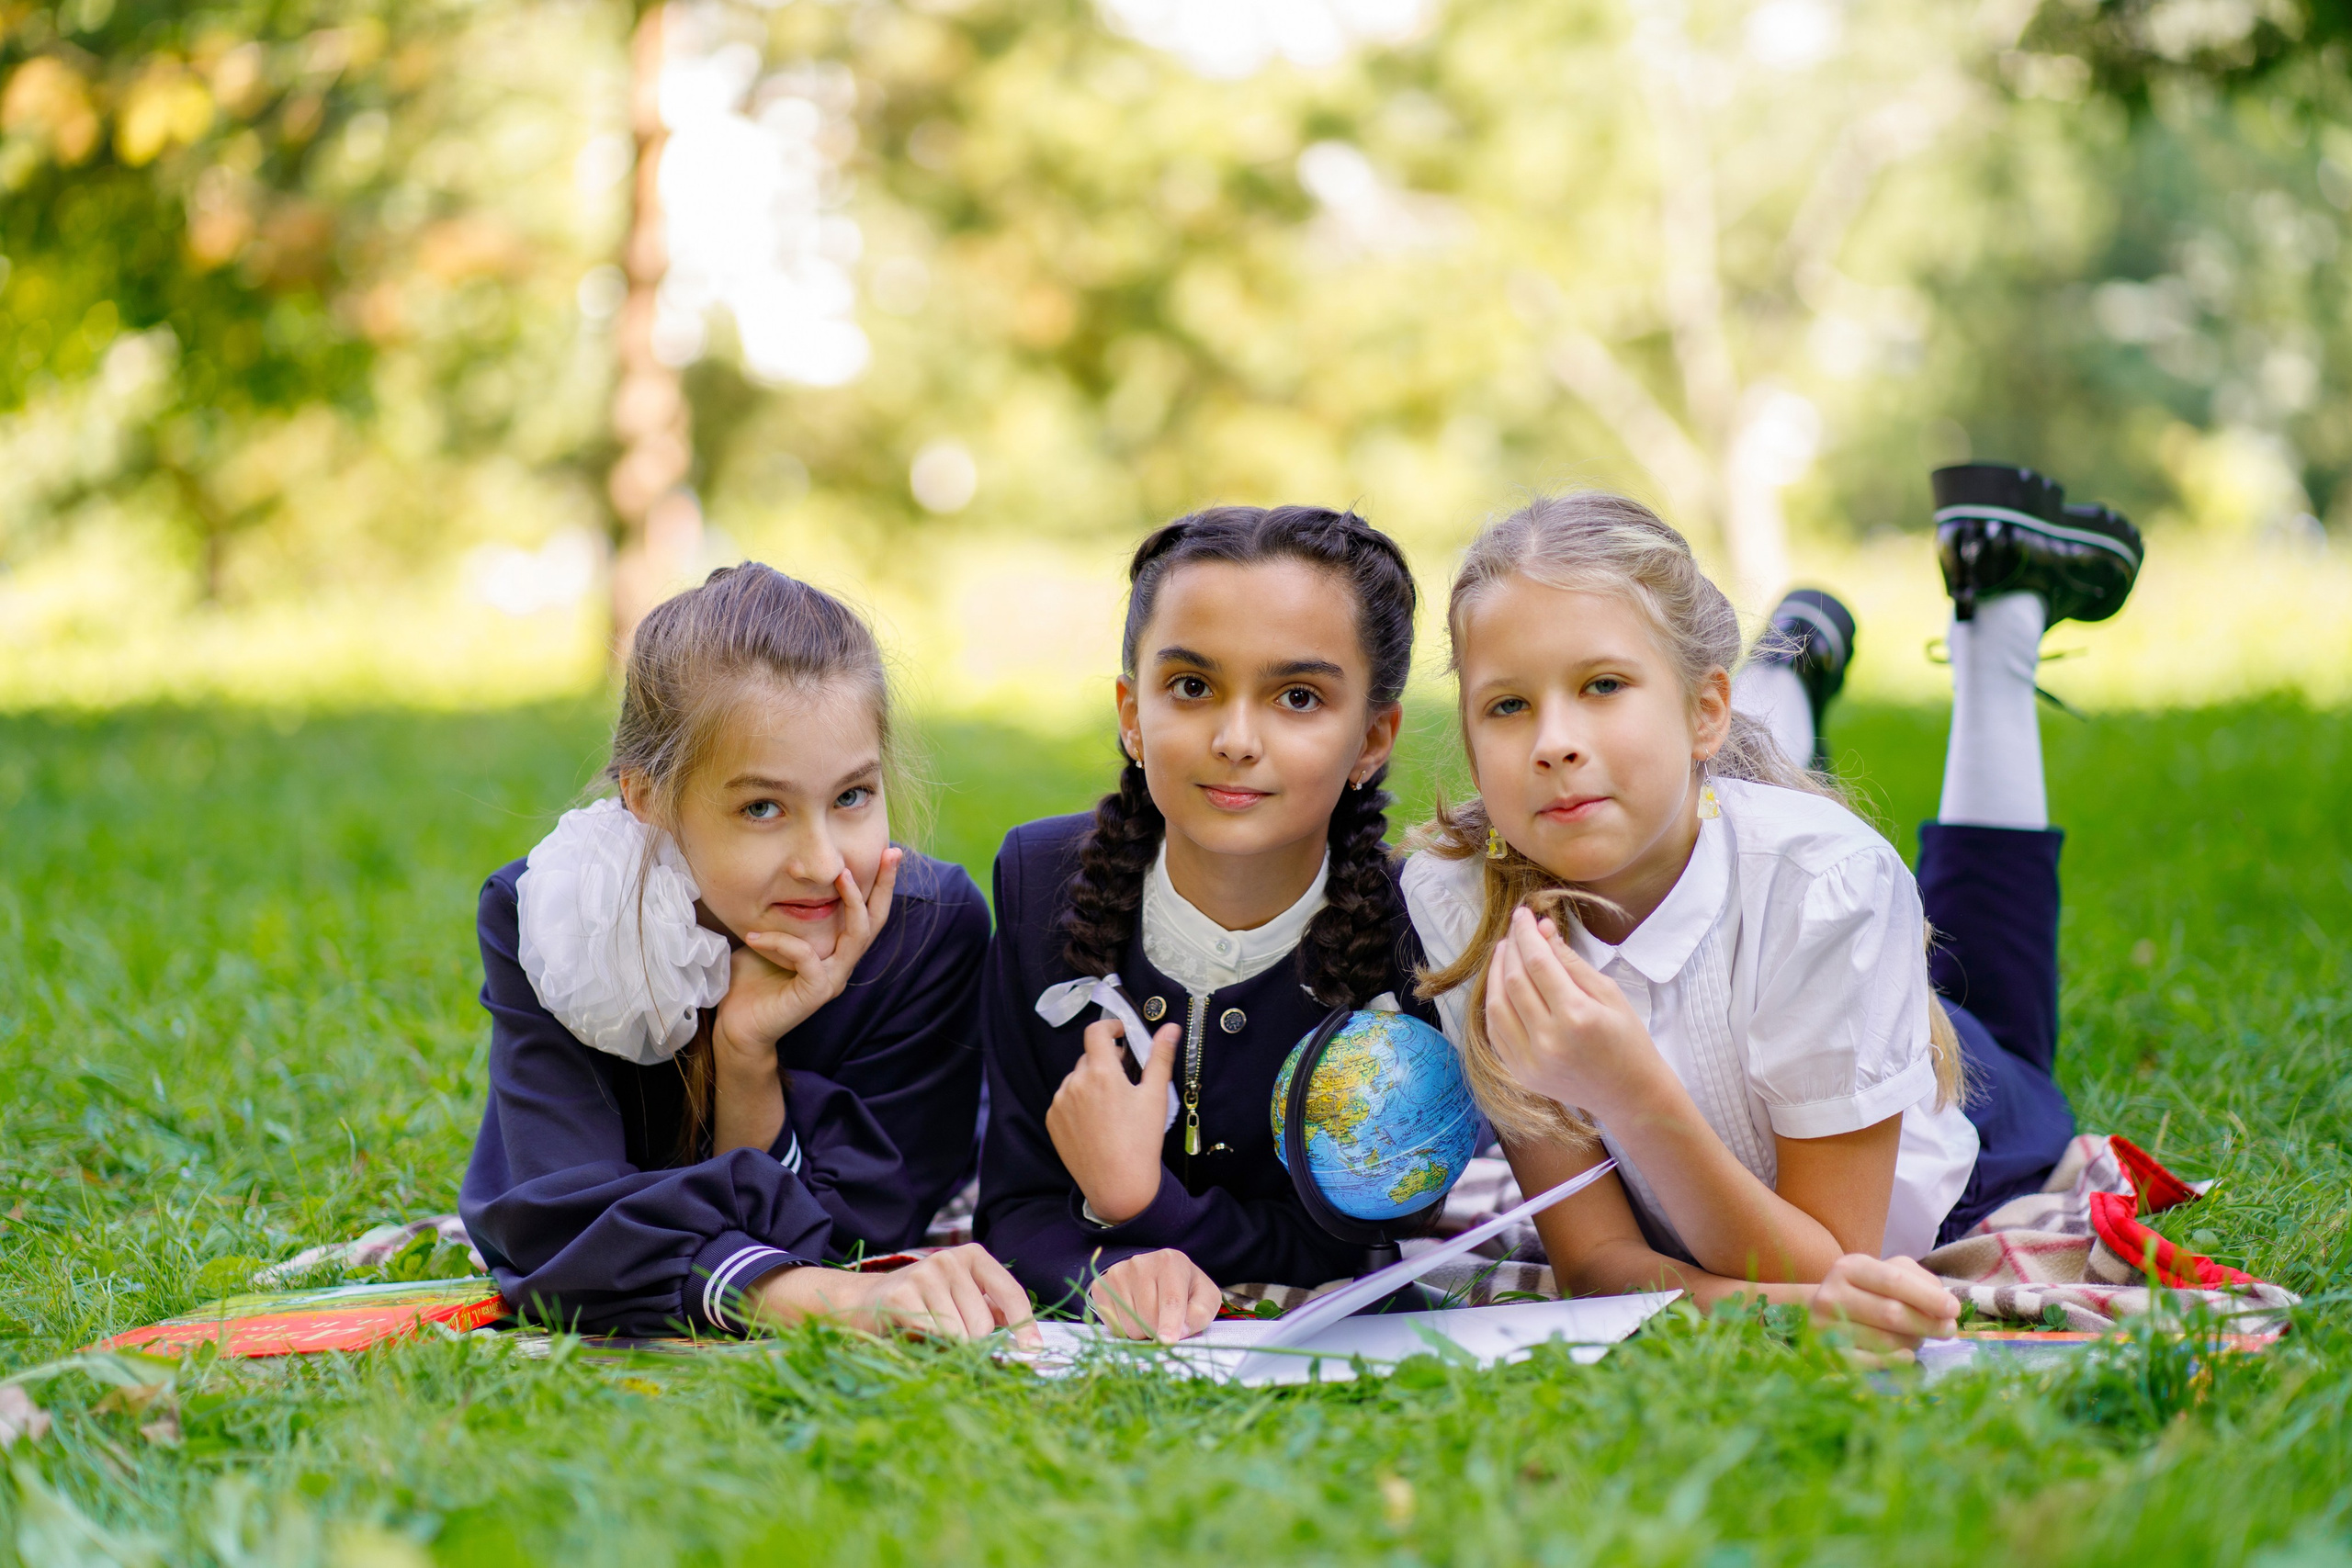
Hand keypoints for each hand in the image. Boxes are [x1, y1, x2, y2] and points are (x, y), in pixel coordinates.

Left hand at [713, 849, 901, 1068]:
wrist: (738, 1026)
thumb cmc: (752, 981)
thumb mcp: (771, 936)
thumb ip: (785, 915)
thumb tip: (783, 876)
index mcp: (835, 952)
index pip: (867, 915)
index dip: (881, 884)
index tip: (890, 850)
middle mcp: (841, 965)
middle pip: (875, 921)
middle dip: (884, 884)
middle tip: (889, 853)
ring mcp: (831, 980)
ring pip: (857, 935)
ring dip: (851, 901)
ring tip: (839, 875)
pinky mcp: (815, 993)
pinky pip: (806, 957)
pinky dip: (782, 941)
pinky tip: (756, 936)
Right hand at [754, 1244, 1039, 1346]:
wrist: (860, 1304)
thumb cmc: (920, 1309)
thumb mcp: (959, 1303)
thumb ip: (989, 1315)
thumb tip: (1027, 1346)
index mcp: (972, 1256)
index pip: (1010, 1293)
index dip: (1025, 1328)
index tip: (1033, 1354)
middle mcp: (950, 1258)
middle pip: (984, 1324)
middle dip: (973, 1345)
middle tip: (947, 1339)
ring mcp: (925, 1273)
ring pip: (961, 1334)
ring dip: (947, 1347)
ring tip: (927, 1333)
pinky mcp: (903, 1294)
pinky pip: (934, 1335)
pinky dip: (929, 1346)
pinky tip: (913, 1333)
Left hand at [1045, 1016, 1178, 1225]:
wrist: (1118, 1185)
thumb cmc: (1141, 1141)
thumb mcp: (1155, 1096)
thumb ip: (1160, 1056)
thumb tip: (1170, 1027)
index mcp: (1101, 1072)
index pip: (1096, 1032)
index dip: (1110, 1027)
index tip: (1121, 1035)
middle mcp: (1075, 1084)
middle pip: (1089, 1058)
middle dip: (1107, 1062)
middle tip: (1126, 1081)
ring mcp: (1060, 1103)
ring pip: (1076, 1079)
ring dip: (1091, 1082)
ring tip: (1111, 1108)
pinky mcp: (1052, 1121)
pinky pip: (1065, 1100)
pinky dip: (1078, 1102)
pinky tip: (1096, 1122)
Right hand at [1089, 1250, 1220, 1341]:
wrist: (1157, 1274)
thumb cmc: (1186, 1289)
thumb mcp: (1205, 1298)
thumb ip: (1199, 1314)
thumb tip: (1178, 1332)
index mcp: (1171, 1262)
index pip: (1170, 1300)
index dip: (1169, 1324)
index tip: (1167, 1341)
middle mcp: (1140, 1263)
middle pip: (1148, 1317)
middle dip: (1158, 1330)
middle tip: (1164, 1320)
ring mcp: (1118, 1273)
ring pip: (1129, 1324)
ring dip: (1141, 1331)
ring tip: (1149, 1315)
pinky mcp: (1101, 1286)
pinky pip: (1112, 1324)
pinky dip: (1124, 1328)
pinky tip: (1133, 1313)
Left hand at [1483, 908, 1668, 1120]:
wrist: (1629, 1095)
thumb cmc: (1627, 1040)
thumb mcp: (1609, 993)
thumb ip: (1571, 962)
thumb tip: (1542, 929)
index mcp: (1576, 1016)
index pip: (1538, 963)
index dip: (1526, 933)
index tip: (1523, 914)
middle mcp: (1548, 1040)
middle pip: (1514, 980)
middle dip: (1511, 947)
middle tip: (1515, 928)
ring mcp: (1530, 1061)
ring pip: (1497, 1005)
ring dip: (1496, 972)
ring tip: (1505, 951)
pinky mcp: (1521, 1073)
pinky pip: (1495, 1031)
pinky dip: (1494, 1003)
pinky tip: (1500, 984)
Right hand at [1808, 1253, 1960, 1352]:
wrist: (1825, 1316)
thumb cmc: (1869, 1293)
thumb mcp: (1891, 1274)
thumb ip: (1920, 1282)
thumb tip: (1945, 1306)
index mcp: (1849, 1268)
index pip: (1893, 1281)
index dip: (1927, 1297)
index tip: (1953, 1309)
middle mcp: (1831, 1294)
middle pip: (1890, 1312)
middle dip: (1927, 1323)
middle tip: (1948, 1330)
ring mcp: (1824, 1327)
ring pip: (1883, 1341)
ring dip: (1912, 1343)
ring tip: (1919, 1339)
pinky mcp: (1826, 1355)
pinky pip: (1869, 1364)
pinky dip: (1894, 1363)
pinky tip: (1907, 1357)